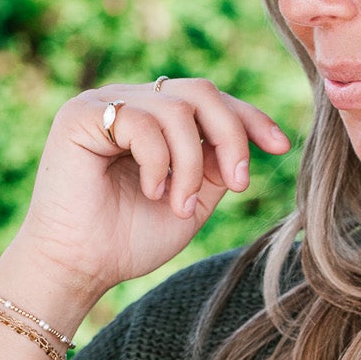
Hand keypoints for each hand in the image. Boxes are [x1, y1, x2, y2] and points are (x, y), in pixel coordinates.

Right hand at [9, 77, 292, 298]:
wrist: (81, 267)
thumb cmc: (129, 240)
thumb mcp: (193, 201)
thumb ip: (217, 167)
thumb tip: (248, 138)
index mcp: (158, 121)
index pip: (211, 102)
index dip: (250, 119)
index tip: (280, 148)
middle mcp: (132, 104)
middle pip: (201, 92)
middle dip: (232, 136)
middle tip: (237, 184)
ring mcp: (106, 104)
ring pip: (177, 108)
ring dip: (192, 164)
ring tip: (180, 204)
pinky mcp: (82, 115)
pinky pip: (142, 121)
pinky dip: (159, 162)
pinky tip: (152, 191)